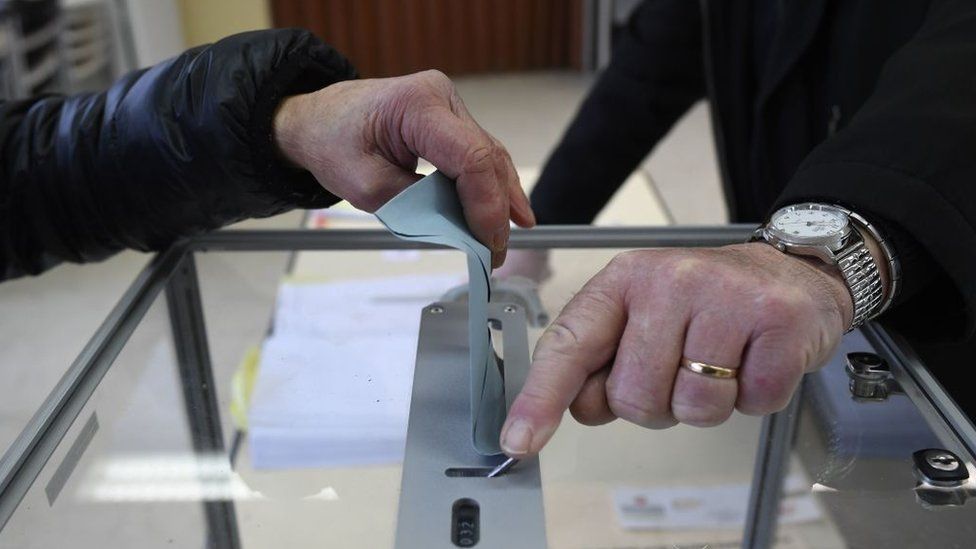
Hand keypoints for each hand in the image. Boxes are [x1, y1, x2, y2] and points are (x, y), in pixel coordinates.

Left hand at [273, 70, 534, 266]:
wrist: (319, 118)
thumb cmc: (332, 143)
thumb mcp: (363, 187)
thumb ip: (412, 207)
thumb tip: (457, 229)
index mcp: (417, 106)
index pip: (471, 158)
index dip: (487, 204)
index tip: (488, 243)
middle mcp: (441, 96)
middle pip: (487, 157)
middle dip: (498, 207)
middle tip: (498, 251)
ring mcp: (449, 104)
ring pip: (490, 156)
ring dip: (501, 197)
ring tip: (506, 236)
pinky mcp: (451, 118)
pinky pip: (479, 154)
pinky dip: (489, 185)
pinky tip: (505, 211)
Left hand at [499, 242, 852, 455]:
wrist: (789, 274)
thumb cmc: (705, 303)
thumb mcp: (641, 315)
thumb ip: (601, 360)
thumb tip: (574, 408)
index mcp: (623, 280)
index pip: (569, 344)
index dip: (541, 398)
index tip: (519, 440)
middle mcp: (669, 281)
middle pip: (633, 397)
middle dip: (656, 403)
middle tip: (682, 368)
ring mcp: (725, 298)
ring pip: (691, 407)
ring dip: (706, 403)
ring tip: (721, 362)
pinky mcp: (776, 321)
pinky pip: (750, 402)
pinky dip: (754, 398)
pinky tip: (754, 360)